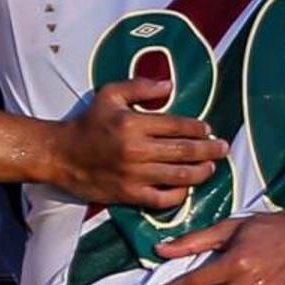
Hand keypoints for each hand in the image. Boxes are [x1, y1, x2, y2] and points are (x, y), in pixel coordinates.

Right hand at [41, 79, 223, 210]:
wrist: (61, 155)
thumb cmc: (88, 123)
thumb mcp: (109, 94)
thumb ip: (140, 86)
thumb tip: (169, 85)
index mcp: (133, 123)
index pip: (177, 125)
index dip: (198, 128)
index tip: (208, 129)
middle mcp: (137, 150)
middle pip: (184, 151)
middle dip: (209, 150)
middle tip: (223, 148)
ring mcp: (134, 175)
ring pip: (178, 175)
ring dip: (200, 172)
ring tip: (212, 168)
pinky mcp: (129, 195)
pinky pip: (162, 198)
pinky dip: (179, 194)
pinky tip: (187, 188)